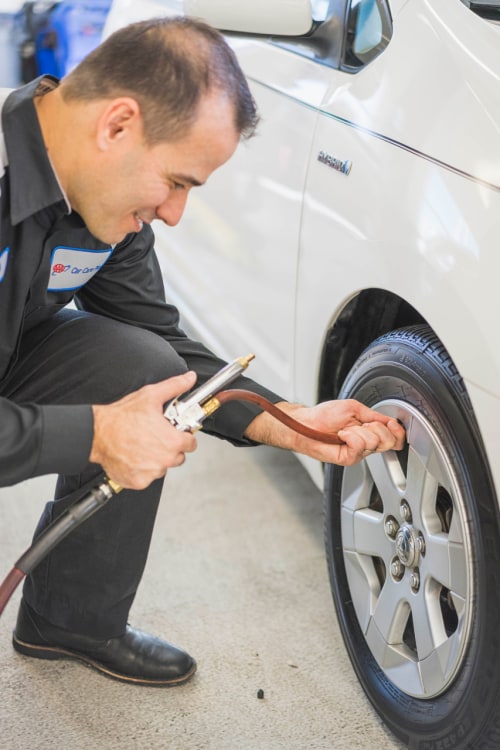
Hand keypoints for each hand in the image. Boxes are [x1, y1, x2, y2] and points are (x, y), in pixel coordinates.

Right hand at [90, 371, 197, 488]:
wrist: (97, 433)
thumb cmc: (122, 417)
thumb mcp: (151, 396)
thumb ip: (175, 387)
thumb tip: (189, 379)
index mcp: (172, 441)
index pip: (191, 443)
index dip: (183, 436)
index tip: (175, 433)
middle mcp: (164, 460)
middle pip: (178, 457)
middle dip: (170, 448)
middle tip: (155, 437)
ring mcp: (151, 473)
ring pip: (162, 468)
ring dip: (156, 460)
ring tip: (142, 445)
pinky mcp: (138, 481)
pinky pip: (146, 478)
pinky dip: (141, 470)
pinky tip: (133, 456)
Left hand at [245, 398, 405, 465]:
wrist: (306, 424)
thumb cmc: (324, 416)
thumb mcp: (355, 408)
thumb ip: (376, 416)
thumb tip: (392, 422)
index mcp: (370, 432)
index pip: (395, 438)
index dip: (398, 431)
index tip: (391, 424)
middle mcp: (367, 444)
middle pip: (390, 441)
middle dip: (377, 428)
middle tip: (361, 425)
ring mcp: (359, 452)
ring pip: (374, 441)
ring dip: (359, 430)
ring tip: (345, 430)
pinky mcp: (350, 458)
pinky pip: (360, 445)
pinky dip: (350, 436)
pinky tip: (342, 435)